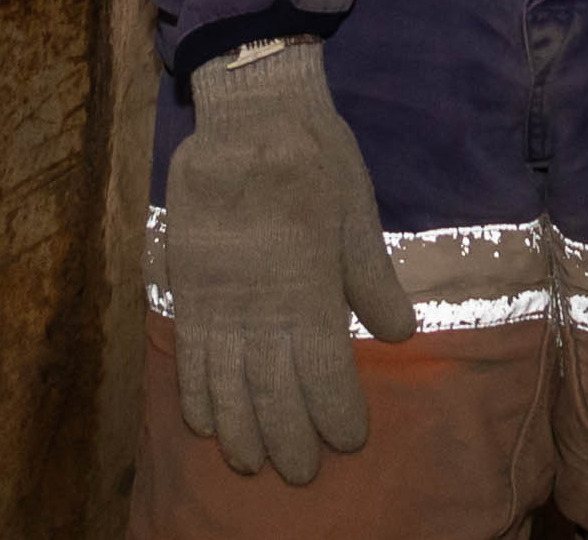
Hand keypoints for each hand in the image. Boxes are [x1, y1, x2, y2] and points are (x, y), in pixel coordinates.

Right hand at [163, 37, 419, 482]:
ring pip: (224, 384)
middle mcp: (259, 304)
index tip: (349, 442)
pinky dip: (195, 393)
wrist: (248, 112)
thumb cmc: (315, 156)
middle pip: (271, 392)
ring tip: (252, 465)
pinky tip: (204, 422)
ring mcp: (217, 298)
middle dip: (288, 439)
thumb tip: (400, 333)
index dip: (335, 414)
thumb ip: (371, 277)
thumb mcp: (357, 211)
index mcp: (308, 287)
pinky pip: (188, 353)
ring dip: (239, 430)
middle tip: (301, 475)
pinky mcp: (188, 285)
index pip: (322, 373)